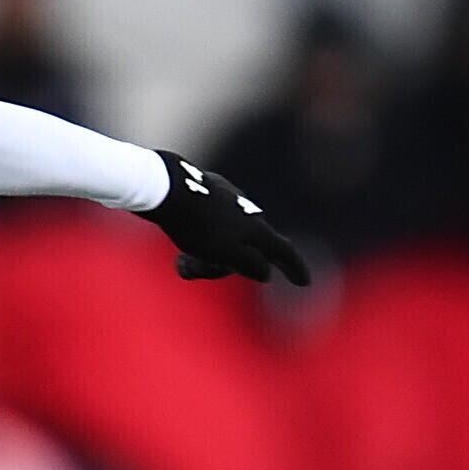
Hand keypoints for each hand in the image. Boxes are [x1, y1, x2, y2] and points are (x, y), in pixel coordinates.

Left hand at [137, 150, 311, 286]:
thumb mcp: (226, 253)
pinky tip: (181, 237)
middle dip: (219, 267)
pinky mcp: (206, 192)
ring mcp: (227, 198)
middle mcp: (246, 210)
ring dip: (203, 255)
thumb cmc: (195, 225)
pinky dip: (196, 239)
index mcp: (255, 226)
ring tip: (179, 260)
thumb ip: (251, 265)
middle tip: (186, 269)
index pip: (282, 250)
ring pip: (224, 237)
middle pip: (246, 249)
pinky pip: (208, 224)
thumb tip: (266, 272)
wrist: (164, 186)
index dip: (294, 268)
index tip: (304, 282)